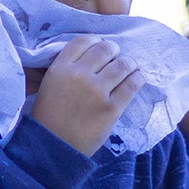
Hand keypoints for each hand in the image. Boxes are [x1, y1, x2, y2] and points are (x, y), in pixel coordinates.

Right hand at [28, 35, 145, 156]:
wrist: (53, 147)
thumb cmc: (49, 116)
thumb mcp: (49, 85)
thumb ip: (67, 68)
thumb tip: (93, 56)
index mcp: (60, 68)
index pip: (84, 40)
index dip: (95, 42)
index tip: (100, 49)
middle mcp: (79, 75)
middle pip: (106, 49)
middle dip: (114, 51)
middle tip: (116, 59)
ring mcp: (97, 91)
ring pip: (123, 64)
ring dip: (129, 64)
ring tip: (130, 68)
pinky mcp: (112, 108)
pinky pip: (132, 84)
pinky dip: (139, 78)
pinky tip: (138, 78)